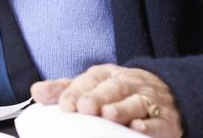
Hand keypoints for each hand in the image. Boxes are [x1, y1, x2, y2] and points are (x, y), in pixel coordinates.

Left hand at [31, 64, 181, 137]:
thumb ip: (64, 90)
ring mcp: (148, 100)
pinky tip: (138, 127)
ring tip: (108, 114)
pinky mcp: (165, 119)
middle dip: (98, 97)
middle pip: (112, 88)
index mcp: (105, 75)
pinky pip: (159, 121)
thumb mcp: (91, 86)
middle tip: (85, 107)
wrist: (165, 92)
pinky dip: (150, 125)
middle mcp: (127, 84)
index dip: (76, 92)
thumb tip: (36, 91)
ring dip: (123, 108)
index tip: (66, 105)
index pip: (88, 80)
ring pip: (135, 102)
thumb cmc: (117, 92)